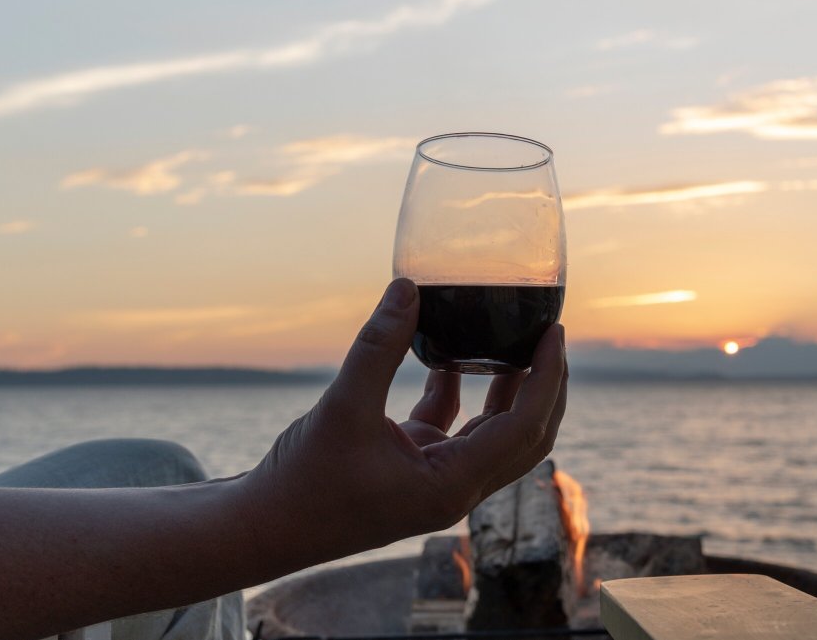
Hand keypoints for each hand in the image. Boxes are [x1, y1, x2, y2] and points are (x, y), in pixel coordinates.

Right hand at [243, 278, 567, 568]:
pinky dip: (458, 392)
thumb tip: (408, 289)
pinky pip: (452, 427)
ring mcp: (435, 479)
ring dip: (508, 389)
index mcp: (451, 484)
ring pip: (493, 433)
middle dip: (545, 386)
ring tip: (514, 339)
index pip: (524, 428)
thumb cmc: (302, 482)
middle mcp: (454, 487)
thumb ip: (379, 347)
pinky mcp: (412, 467)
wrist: (263, 527)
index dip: (547, 377)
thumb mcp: (343, 407)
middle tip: (548, 334)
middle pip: (527, 436)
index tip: (553, 332)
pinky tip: (450, 356)